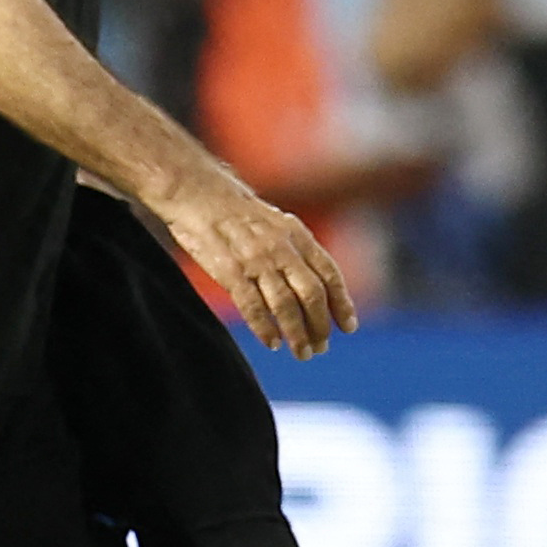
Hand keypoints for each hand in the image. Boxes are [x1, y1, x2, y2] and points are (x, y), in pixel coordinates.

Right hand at [153, 172, 357, 359]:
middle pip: (311, 294)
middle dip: (320, 325)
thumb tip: (318, 283)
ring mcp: (255, 260)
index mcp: (296, 234)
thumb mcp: (277, 222)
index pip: (328, 273)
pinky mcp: (229, 270)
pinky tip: (272, 342)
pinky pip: (252, 306)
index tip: (348, 326)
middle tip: (321, 347)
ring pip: (285, 305)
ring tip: (302, 352)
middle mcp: (280, 248)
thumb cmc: (237, 212)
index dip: (342, 302)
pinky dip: (265, 328)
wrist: (198, 193)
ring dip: (297, 334)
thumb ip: (297, 250)